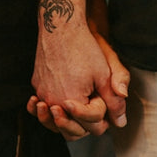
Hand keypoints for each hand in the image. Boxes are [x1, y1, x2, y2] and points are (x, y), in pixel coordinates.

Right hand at [28, 21, 128, 139]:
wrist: (61, 26)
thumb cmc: (84, 48)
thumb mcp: (104, 75)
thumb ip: (113, 102)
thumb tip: (121, 123)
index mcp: (73, 104)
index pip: (92, 126)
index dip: (103, 117)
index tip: (103, 101)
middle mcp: (53, 103)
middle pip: (70, 130)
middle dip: (84, 124)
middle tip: (92, 109)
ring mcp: (42, 94)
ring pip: (53, 120)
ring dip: (65, 120)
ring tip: (74, 112)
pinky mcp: (36, 84)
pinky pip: (44, 102)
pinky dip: (51, 106)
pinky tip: (57, 102)